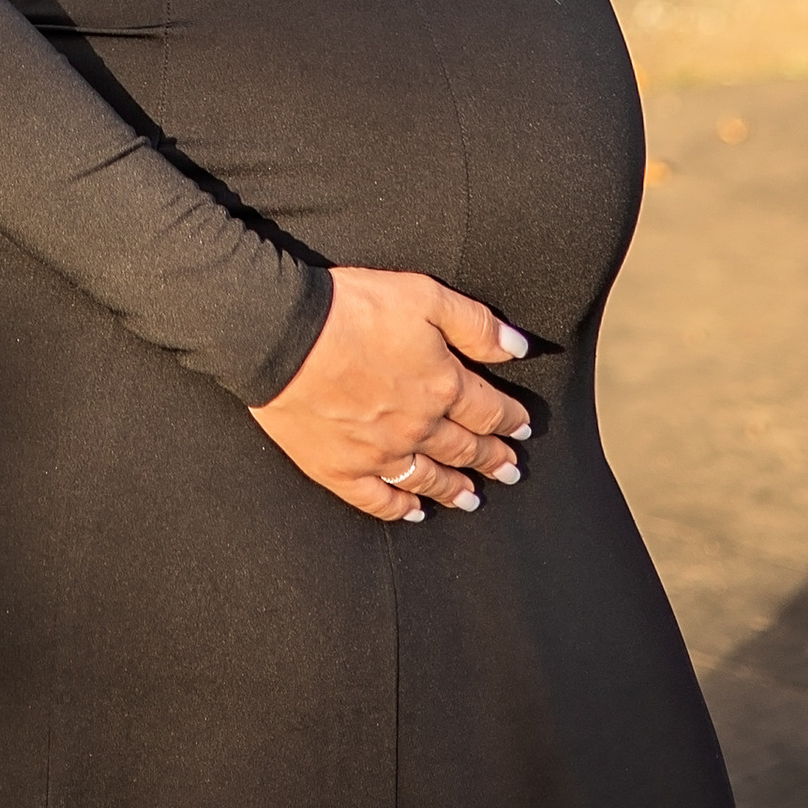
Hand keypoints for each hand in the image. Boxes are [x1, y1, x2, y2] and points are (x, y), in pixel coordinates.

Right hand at [253, 266, 533, 520]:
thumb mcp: (424, 297)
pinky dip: (399, 508)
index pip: (488, 410)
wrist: (284, 334)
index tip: (523, 427)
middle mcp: (417, 428)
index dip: (510, 419)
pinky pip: (378, 499)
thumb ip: (475, 324)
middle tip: (510, 470)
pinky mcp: (341, 468)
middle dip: (491, 458)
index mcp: (442, 386)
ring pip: (428, 478)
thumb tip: (519, 347)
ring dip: (454, 489)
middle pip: (464, 448)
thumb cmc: (352, 308)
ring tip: (472, 499)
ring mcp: (379, 454)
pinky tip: (412, 510)